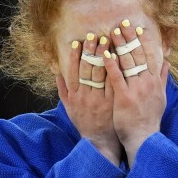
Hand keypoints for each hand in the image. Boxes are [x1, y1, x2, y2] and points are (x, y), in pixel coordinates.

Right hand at [57, 33, 120, 165]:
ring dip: (104, 55)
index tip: (78, 41)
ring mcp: (99, 99)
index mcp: (74, 95)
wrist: (99, 142)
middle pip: (88, 68)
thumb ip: (63, 90)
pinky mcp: (112, 102)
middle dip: (91, 50)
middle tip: (95, 35)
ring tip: (109, 40)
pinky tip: (119, 57)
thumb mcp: (69, 108)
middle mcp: (85, 95)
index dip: (76, 55)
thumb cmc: (84, 123)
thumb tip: (57, 72)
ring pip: (101, 73)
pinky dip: (116, 69)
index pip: (73, 71)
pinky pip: (114, 83)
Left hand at [104, 20, 168, 166]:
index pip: (149, 55)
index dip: (142, 40)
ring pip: (127, 62)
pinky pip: (116, 77)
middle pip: (137, 55)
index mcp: (154, 81)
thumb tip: (167, 62)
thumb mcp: (160, 97)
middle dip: (128, 38)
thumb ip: (162, 78)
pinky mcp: (124, 97)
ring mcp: (136, 89)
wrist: (143, 138)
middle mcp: (147, 82)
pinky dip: (111, 64)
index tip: (136, 28)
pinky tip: (104, 54)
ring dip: (119, 46)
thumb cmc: (150, 118)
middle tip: (121, 24)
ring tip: (111, 33)